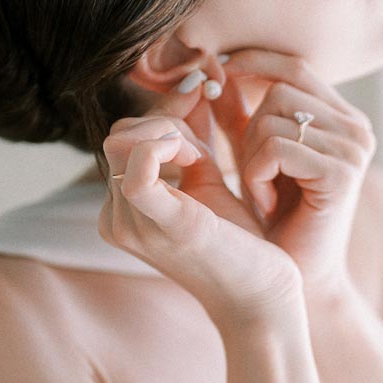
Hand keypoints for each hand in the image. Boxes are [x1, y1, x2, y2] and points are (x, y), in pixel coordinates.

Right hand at [99, 67, 302, 330]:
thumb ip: (191, 138)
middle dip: (167, 125)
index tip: (202, 108)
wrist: (265, 298)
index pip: (123, 138)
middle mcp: (116, 220)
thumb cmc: (240, 245)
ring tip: (208, 161)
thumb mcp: (208, 180)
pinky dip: (164, 145)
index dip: (162, 116)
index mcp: (123, 211)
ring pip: (131, 140)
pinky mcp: (165, 226)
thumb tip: (192, 83)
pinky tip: (195, 156)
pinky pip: (138, 169)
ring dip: (175, 136)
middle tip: (209, 147)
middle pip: (123, 134)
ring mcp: (135, 226)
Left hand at [205, 49, 377, 303]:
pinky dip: (257, 175)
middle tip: (253, 174)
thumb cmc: (274, 222)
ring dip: (250, 156)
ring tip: (261, 192)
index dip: (251, 65)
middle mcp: (356, 128)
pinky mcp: (342, 173)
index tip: (216, 82)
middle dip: (248, 127)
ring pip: (273, 116)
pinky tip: (267, 204)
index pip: (293, 65)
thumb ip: (238, 113)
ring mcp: (354, 149)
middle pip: (279, 87)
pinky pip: (276, 147)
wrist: (297, 283)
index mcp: (343, 118)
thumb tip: (214, 68)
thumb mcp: (252, 157)